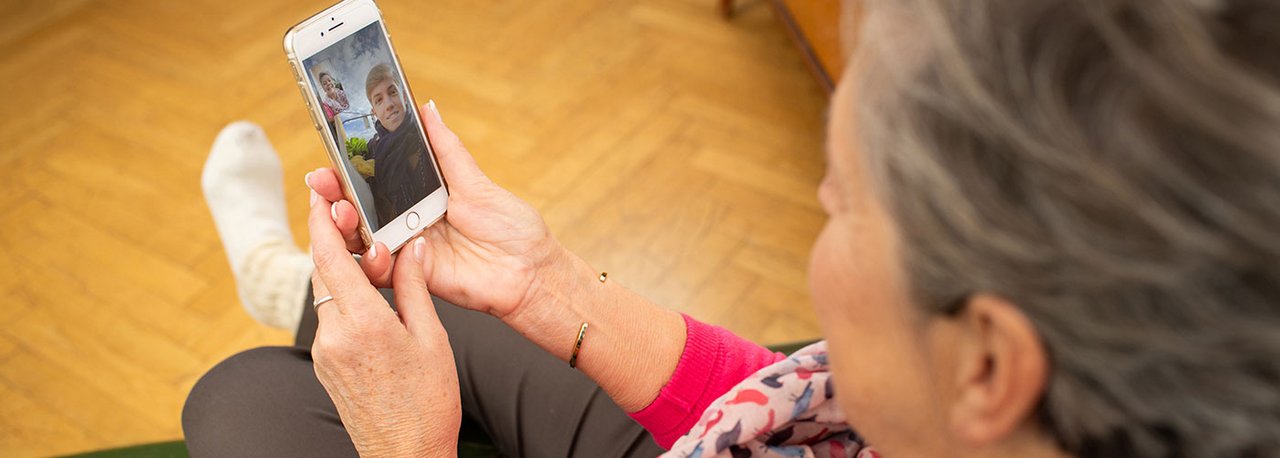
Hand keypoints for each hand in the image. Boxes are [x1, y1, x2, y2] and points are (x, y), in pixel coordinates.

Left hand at [307, 187, 460, 456]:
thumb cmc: (427, 403)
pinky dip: (344, 296)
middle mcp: (333, 335)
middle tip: (347, 212)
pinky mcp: (324, 365)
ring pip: (325, 293)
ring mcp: (324, 352)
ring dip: (341, 268)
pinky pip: (330, 317)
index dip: (322, 221)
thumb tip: (412, 247)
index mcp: (363, 323)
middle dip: (331, 238)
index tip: (321, 194)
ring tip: (369, 254)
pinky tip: (367, 293)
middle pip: (322, 271)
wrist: (406, 455)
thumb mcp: (431, 339)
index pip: (331, 258)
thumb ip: (415, 288)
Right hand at [308, 101, 562, 318]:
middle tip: (321, 183)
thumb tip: (427, 108)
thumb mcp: (477, 182)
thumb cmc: (513, 230)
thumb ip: (446, 149)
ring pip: (362, 239)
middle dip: (334, 195)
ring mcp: (409, 251)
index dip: (348, 171)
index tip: (328, 160)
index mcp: (422, 197)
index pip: (376, 181)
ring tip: (339, 210)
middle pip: (360, 209)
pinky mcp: (414, 277)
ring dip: (342, 225)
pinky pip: (381, 271)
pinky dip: (370, 259)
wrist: (532, 273)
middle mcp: (410, 223)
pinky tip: (371, 244)